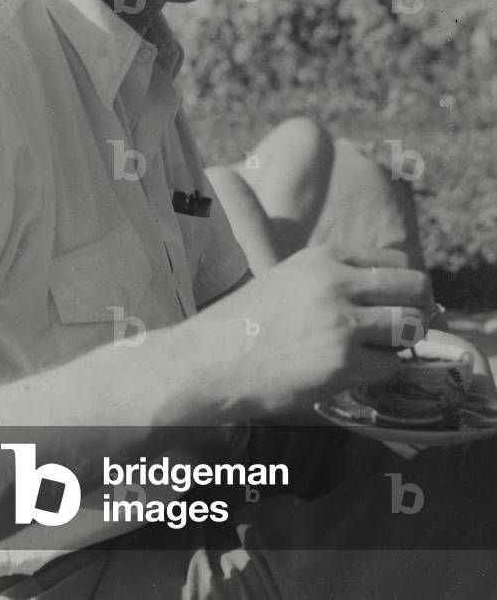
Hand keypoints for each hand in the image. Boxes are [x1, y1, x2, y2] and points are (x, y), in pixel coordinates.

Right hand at [205, 245, 432, 419]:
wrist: (211, 360)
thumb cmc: (245, 324)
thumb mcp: (289, 279)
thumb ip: (333, 278)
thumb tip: (385, 294)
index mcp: (323, 257)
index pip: (395, 261)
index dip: (403, 286)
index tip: (398, 303)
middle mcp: (337, 282)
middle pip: (415, 288)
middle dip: (418, 310)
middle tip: (404, 330)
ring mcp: (342, 323)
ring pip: (410, 327)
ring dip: (402, 344)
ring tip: (379, 352)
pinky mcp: (343, 363)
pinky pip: (390, 366)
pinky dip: (381, 373)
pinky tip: (357, 373)